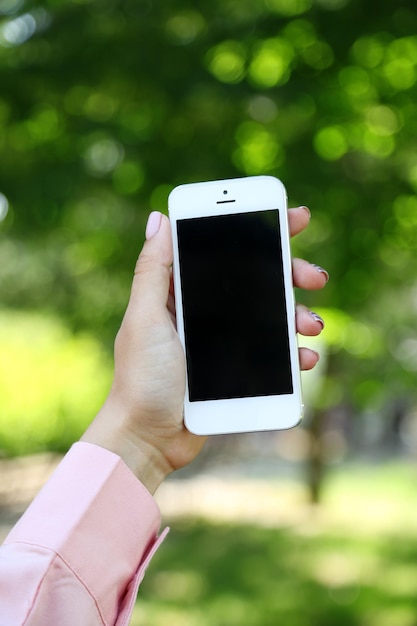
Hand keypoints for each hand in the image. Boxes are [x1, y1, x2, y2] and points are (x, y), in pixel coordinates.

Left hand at [82, 206, 326, 492]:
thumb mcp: (144, 318)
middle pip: (256, 282)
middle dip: (290, 274)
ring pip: (271, 317)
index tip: (291, 219)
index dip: (257, 232)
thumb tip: (160, 218)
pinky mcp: (236, 371)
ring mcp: (223, 342)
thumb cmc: (140, 378)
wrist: (147, 439)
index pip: (222, 251)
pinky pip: (274, 355)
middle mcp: (204, 312)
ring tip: (312, 325)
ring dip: (298, 315)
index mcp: (180, 293)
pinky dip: (294, 353)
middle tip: (315, 276)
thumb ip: (153, 271)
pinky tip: (306, 357)